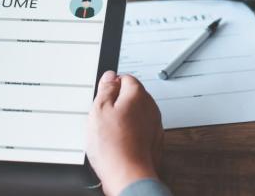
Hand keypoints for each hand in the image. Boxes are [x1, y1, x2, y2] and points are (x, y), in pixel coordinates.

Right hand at [87, 71, 163, 195]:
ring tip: (109, 133)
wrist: (128, 176)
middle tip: (103, 116)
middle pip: (132, 97)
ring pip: (137, 114)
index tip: (103, 96)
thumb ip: (106, 89)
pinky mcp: (155, 142)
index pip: (126, 78)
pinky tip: (119, 144)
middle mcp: (151, 107)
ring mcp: (155, 125)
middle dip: (118, 103)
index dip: (111, 86)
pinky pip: (141, 131)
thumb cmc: (113, 146)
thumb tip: (110, 77)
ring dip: (124, 120)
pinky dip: (131, 134)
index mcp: (138, 95)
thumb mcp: (99, 110)